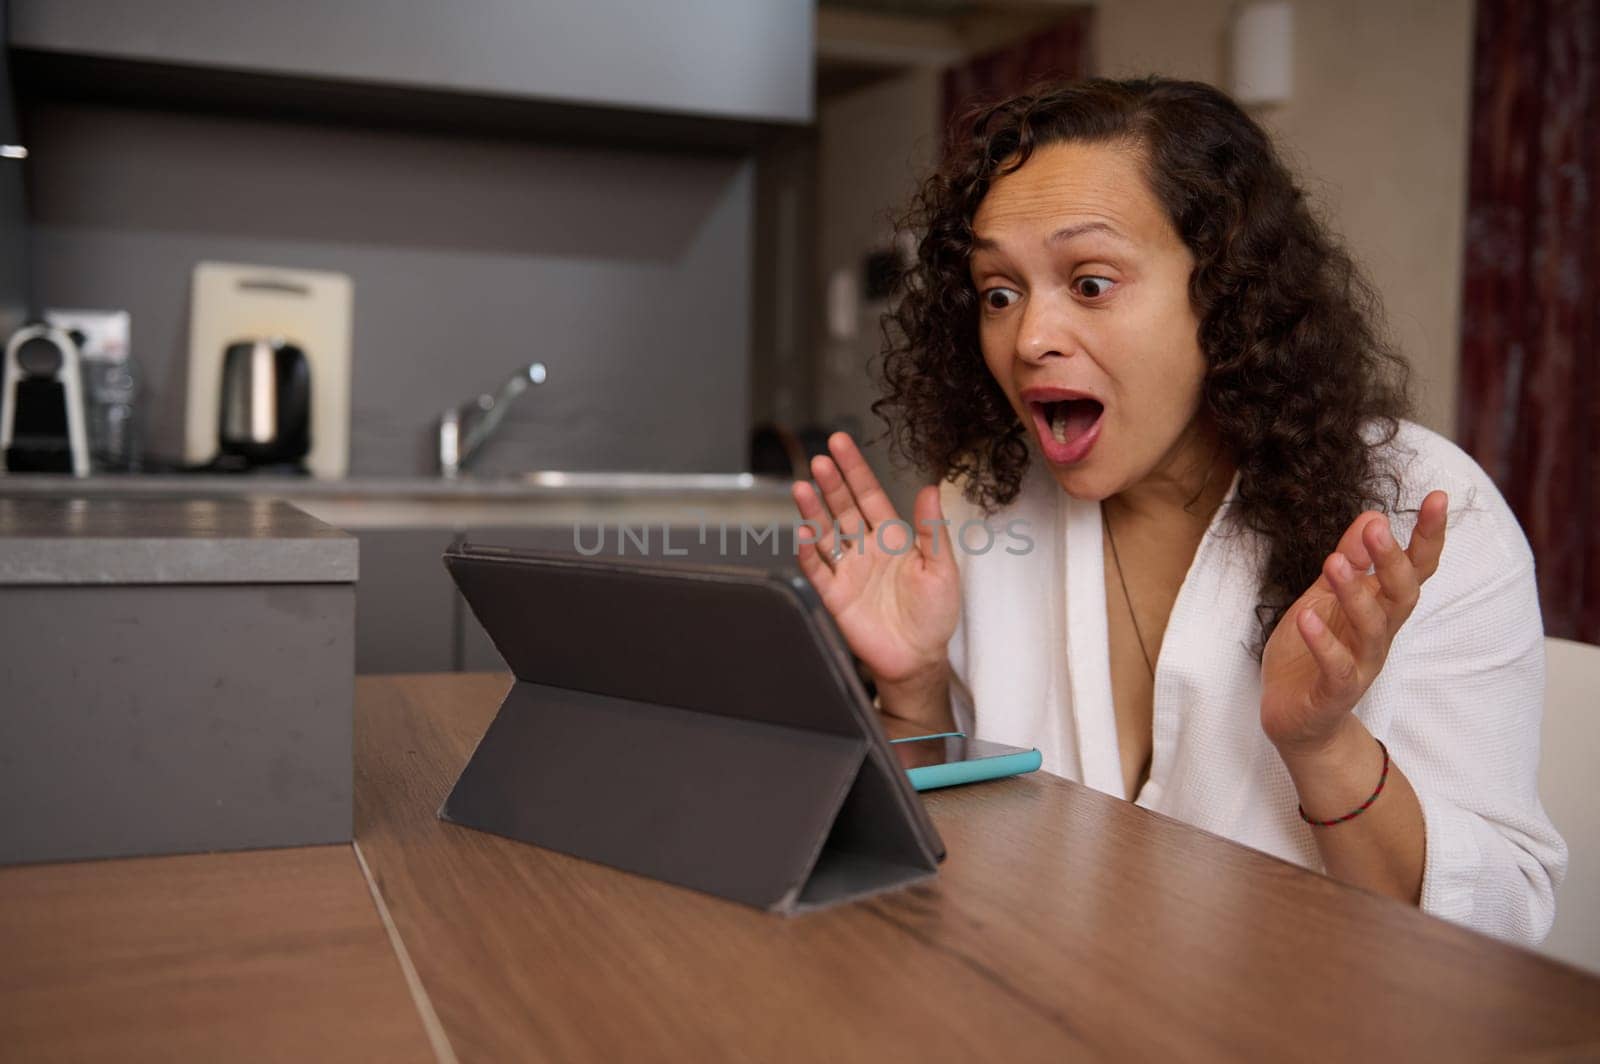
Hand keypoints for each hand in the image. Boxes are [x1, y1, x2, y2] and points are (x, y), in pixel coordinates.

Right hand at [791, 433, 960, 694]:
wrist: (918, 659)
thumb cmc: (934, 614)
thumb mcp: (941, 569)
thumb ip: (932, 530)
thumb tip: (931, 488)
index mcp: (892, 538)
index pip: (869, 496)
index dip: (854, 470)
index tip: (839, 444)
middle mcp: (866, 549)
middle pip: (843, 509)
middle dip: (831, 485)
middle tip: (819, 461)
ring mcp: (848, 572)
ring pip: (825, 535)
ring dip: (813, 513)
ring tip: (801, 489)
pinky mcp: (836, 596)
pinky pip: (817, 571)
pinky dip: (807, 555)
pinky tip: (802, 536)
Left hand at [1260, 491, 1448, 755]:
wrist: (1296, 720)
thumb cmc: (1311, 653)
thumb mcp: (1323, 597)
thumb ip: (1348, 560)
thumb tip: (1370, 516)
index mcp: (1380, 608)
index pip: (1415, 569)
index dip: (1428, 535)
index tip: (1437, 497)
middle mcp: (1380, 635)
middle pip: (1402, 594)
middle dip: (1393, 560)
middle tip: (1377, 526)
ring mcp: (1361, 665)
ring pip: (1373, 628)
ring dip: (1356, 594)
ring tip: (1334, 561)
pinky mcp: (1335, 693)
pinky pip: (1337, 668)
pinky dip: (1324, 642)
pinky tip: (1307, 617)